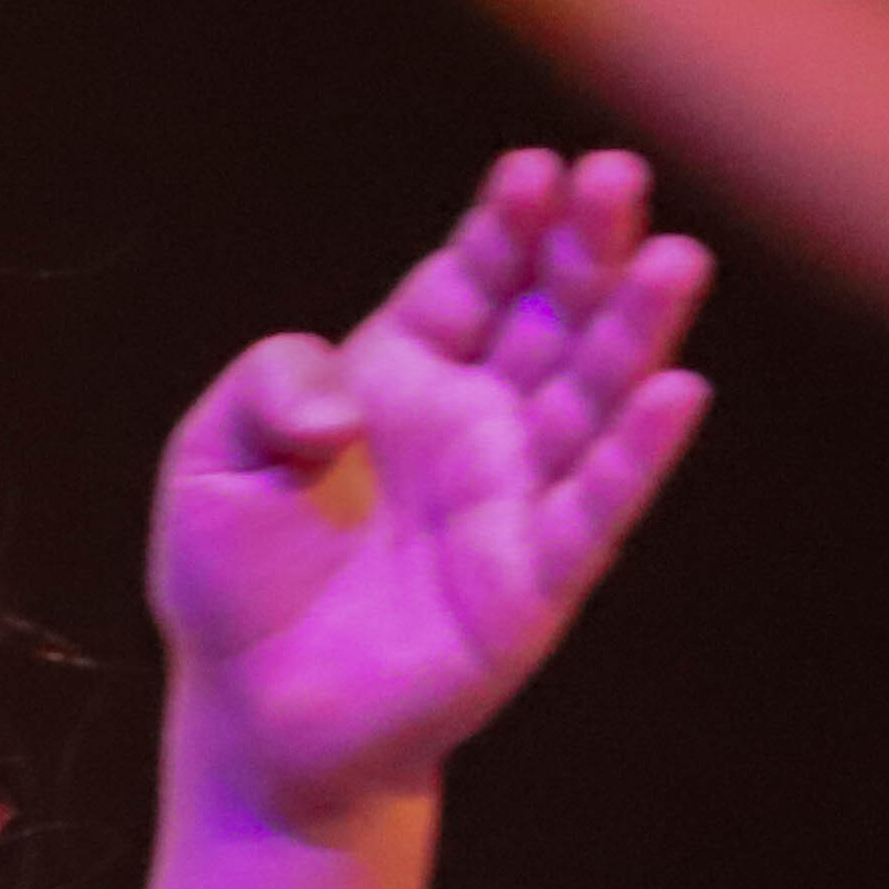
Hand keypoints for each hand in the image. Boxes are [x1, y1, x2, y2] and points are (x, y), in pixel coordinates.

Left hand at [155, 148, 710, 835]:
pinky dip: (637, 455)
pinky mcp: (534, 580)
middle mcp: (478, 421)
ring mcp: (515, 496)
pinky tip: (678, 393)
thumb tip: (341, 415)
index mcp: (405, 372)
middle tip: (618, 178)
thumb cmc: (233, 576)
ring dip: (636, 329)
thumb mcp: (210, 458)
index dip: (506, 226)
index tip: (532, 172)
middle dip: (586, 247)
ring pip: (593, 397)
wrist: (252, 715)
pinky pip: (596, 509)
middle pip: (551, 316)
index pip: (472, 278)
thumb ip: (266, 391)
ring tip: (675, 261)